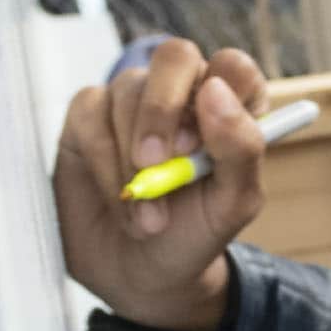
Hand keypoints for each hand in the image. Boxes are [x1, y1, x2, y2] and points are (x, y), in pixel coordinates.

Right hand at [52, 35, 278, 330]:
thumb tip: (216, 91)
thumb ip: (241, 147)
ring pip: (127, 90)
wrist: (140, 274)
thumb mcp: (233, 203)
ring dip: (132, 160)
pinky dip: (103, 162)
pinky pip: (89, 112)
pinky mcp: (89, 115)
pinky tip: (119, 202)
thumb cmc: (194, 233)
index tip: (199, 142)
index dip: (219, 93)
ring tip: (147, 215)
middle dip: (162, 109)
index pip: (233, 68)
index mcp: (232, 107)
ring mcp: (133, 100)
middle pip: (175, 56)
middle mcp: (183, 94)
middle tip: (156, 163)